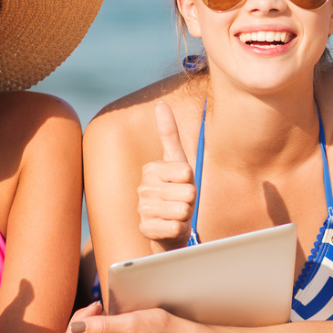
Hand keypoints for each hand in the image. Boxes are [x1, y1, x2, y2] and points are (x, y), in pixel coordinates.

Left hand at [62, 301, 201, 332]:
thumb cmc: (158, 328)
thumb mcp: (131, 321)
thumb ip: (102, 325)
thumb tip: (75, 327)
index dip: (80, 317)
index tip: (98, 306)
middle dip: (82, 321)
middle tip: (100, 308)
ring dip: (85, 328)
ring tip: (103, 315)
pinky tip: (104, 327)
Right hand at [136, 103, 196, 246]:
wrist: (169, 225)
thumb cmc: (177, 190)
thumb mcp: (178, 162)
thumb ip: (169, 133)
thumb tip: (160, 103)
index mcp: (151, 169)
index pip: (186, 172)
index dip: (190, 181)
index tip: (182, 184)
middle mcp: (143, 188)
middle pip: (187, 192)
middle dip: (190, 200)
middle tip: (180, 201)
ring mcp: (142, 209)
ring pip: (182, 210)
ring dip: (185, 215)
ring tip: (176, 214)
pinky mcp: (145, 229)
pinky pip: (174, 227)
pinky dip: (178, 229)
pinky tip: (170, 227)